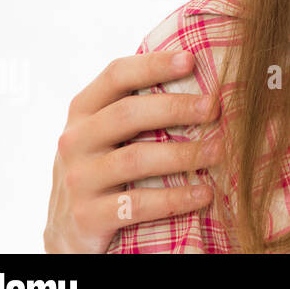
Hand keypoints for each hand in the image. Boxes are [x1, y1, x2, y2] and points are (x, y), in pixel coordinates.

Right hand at [44, 51, 222, 252]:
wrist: (69, 230)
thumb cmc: (106, 166)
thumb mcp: (110, 133)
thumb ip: (141, 108)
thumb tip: (205, 77)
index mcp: (84, 110)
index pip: (116, 75)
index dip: (154, 64)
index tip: (191, 59)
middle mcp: (76, 140)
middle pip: (127, 114)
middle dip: (175, 108)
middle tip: (214, 107)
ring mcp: (78, 179)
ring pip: (135, 159)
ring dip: (183, 154)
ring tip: (220, 150)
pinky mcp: (86, 217)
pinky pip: (136, 204)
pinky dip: (174, 198)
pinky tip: (204, 193)